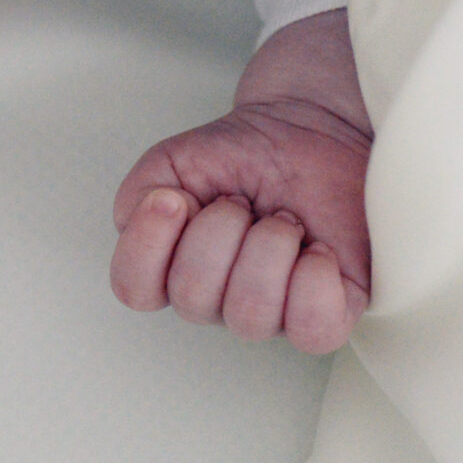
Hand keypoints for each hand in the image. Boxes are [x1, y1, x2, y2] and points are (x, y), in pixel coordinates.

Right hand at [108, 12, 373, 352]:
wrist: (307, 133)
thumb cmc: (241, 157)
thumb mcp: (171, 162)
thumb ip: (139, 194)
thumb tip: (153, 216)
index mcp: (171, 269)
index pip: (135, 290)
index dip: (149, 244)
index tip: (176, 197)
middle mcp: (215, 301)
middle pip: (192, 297)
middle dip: (220, 230)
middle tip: (242, 200)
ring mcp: (270, 315)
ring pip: (250, 314)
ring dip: (268, 248)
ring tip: (284, 218)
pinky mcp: (327, 315)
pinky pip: (312, 329)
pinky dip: (314, 283)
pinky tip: (316, 249)